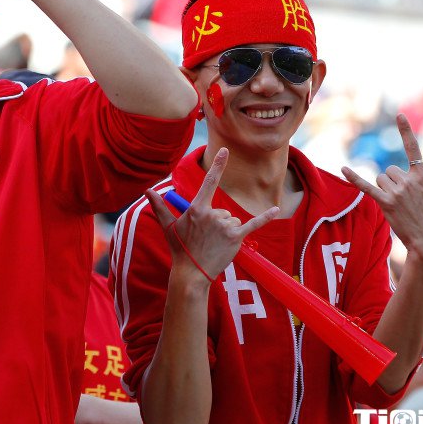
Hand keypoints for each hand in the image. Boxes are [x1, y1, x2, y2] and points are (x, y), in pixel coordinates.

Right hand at [146, 148, 278, 282]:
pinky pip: (253, 224)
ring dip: (226, 230)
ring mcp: (226, 225)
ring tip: (215, 244)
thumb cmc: (180, 249)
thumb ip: (159, 206)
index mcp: (197, 208)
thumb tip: (147, 191)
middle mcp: (212, 214)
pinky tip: (276, 210)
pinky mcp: (236, 237)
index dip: (218, 165)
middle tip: (206, 238)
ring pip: (232, 219)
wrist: (192, 272)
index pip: (209, 182)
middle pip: (222, 210)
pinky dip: (265, 217)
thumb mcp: (168, 226)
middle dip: (217, 222)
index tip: (226, 151)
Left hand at [341, 114, 422, 264]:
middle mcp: (409, 181)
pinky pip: (366, 186)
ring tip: (399, 204)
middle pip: (390, 170)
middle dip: (395, 182)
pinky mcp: (385, 203)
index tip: (399, 115)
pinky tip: (342, 168)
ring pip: (380, 179)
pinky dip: (354, 178)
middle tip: (406, 200)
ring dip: (385, 189)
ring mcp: (397, 192)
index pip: (413, 147)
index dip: (406, 130)